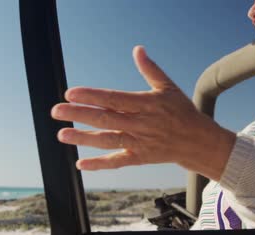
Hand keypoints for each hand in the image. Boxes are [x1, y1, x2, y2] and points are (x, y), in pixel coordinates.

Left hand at [51, 46, 235, 180]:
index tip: (71, 93)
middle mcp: (142, 124)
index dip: (92, 96)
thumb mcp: (168, 87)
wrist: (198, 142)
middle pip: (106, 119)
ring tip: (62, 135)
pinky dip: (99, 164)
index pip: (114, 99)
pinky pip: (117, 162)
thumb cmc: (182, 112)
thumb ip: (150, 69)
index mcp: (147, 104)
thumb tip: (138, 49)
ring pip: (108, 140)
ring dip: (84, 139)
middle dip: (79, 115)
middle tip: (56, 111)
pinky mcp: (140, 158)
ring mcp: (140, 143)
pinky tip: (80, 163)